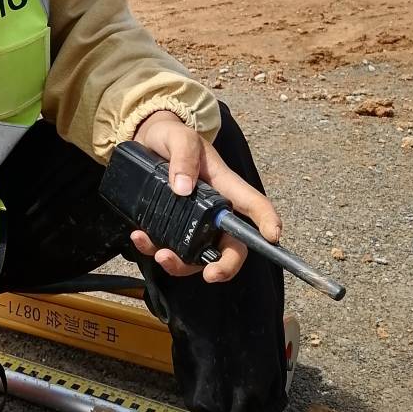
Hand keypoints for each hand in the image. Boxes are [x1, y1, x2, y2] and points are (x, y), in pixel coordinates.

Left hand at [129, 110, 281, 283]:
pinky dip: (154, 249)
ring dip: (182, 265)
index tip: (272, 236)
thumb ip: (183, 156)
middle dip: (225, 265)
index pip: (253, 204)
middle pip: (232, 245)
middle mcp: (213, 209)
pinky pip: (169, 248)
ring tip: (160, 255)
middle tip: (211, 275)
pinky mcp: (171, 227)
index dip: (267, 221)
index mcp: (224, 185)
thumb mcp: (178, 137)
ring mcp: (193, 222)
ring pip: (198, 255)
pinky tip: (140, 237)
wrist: (146, 139)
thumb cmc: (171, 136)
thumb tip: (182, 188)